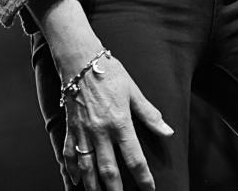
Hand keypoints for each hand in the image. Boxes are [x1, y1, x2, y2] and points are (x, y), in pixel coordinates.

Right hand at [61, 52, 173, 190]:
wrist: (80, 60)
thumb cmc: (109, 73)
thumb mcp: (133, 92)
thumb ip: (149, 114)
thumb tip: (168, 131)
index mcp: (120, 123)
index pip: (134, 158)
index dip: (143, 177)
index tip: (149, 189)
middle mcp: (100, 132)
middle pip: (109, 170)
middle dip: (116, 190)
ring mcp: (83, 132)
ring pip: (87, 167)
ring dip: (93, 186)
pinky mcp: (70, 128)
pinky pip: (69, 154)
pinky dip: (71, 169)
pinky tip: (75, 181)